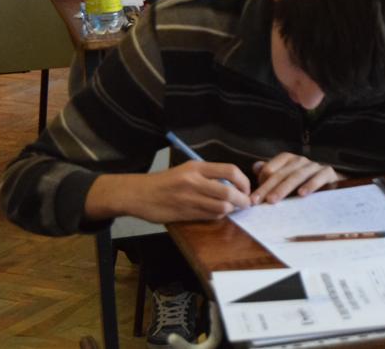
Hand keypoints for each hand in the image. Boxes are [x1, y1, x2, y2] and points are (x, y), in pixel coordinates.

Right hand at [123, 162, 250, 222]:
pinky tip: (218, 213)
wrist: (139, 194)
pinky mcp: (184, 214)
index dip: (243, 181)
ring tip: (232, 209)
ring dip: (231, 210)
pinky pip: (209, 216)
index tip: (246, 188)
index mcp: (196, 167)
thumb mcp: (187, 170)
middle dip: (242, 200)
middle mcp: (194, 181)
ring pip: (221, 207)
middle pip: (229, 192)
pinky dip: (218, 216)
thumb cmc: (166, 181)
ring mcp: (189, 199)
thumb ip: (208, 175)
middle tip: (246, 203)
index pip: (230, 170)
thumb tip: (234, 184)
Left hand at [250, 152, 344, 204]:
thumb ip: (270, 174)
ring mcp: (314, 166)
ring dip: (283, 188)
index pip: (270, 168)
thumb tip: (255, 167)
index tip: (254, 199)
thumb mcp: (285, 180)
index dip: (261, 183)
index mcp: (288, 160)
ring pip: (297, 176)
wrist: (332, 185)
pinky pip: (319, 177)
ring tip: (273, 200)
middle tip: (257, 202)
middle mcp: (300, 161)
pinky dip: (310, 185)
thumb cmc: (304, 184)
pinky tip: (302, 194)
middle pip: (281, 174)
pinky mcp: (328, 172)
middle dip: (267, 188)